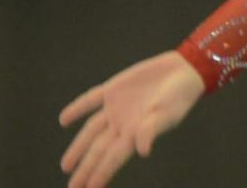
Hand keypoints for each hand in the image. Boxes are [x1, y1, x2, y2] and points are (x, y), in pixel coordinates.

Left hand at [59, 51, 204, 187]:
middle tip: (73, 187)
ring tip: (66, 166)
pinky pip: (90, 100)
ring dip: (78, 146)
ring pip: (91, 130)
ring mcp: (116, 108)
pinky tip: (64, 120)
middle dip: (86, 168)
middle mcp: (122, 124)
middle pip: (99, 149)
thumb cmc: (179, 96)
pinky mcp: (113, 89)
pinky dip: (77, 109)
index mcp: (135, 133)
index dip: (101, 173)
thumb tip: (142, 152)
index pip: (113, 158)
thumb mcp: (167, 114)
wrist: (182, 71)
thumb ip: (151, 130)